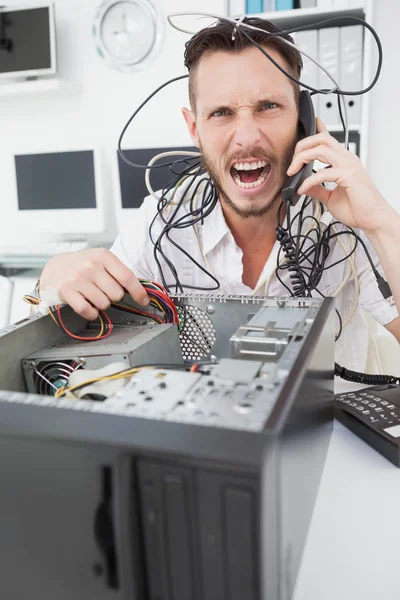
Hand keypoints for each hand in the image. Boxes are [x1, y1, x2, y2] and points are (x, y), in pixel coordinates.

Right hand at [39, 248, 148, 319]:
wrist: (55, 266)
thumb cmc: (83, 265)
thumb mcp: (101, 261)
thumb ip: (119, 273)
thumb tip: (142, 291)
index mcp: (103, 256)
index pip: (127, 277)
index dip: (139, 292)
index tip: (144, 301)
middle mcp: (90, 266)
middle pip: (117, 294)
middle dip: (113, 296)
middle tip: (103, 291)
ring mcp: (77, 278)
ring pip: (104, 304)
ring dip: (101, 304)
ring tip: (92, 295)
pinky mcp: (66, 291)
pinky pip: (87, 310)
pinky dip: (91, 313)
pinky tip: (88, 305)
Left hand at [286, 117, 395, 232]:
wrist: (372, 219)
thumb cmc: (357, 208)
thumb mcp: (330, 198)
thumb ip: (317, 190)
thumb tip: (302, 186)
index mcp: (344, 161)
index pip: (328, 139)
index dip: (317, 129)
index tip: (307, 126)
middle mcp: (346, 159)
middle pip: (321, 139)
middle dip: (302, 146)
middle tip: (292, 163)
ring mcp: (348, 165)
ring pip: (320, 149)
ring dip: (302, 158)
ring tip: (293, 172)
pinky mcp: (348, 175)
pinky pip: (322, 172)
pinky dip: (308, 181)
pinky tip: (302, 190)